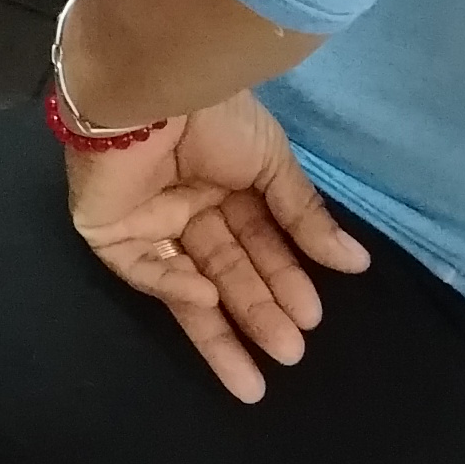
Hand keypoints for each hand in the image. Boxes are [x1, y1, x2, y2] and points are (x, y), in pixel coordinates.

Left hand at [65, 90, 367, 403]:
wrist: (153, 85)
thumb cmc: (214, 116)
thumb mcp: (272, 162)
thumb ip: (305, 216)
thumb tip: (356, 263)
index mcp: (223, 183)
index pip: (258, 243)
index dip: (283, 279)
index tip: (311, 315)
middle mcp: (186, 205)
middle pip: (227, 271)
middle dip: (259, 311)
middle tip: (291, 351)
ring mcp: (146, 219)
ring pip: (187, 286)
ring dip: (219, 329)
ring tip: (253, 379)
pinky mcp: (108, 228)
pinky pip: (142, 267)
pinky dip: (173, 284)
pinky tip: (207, 299)